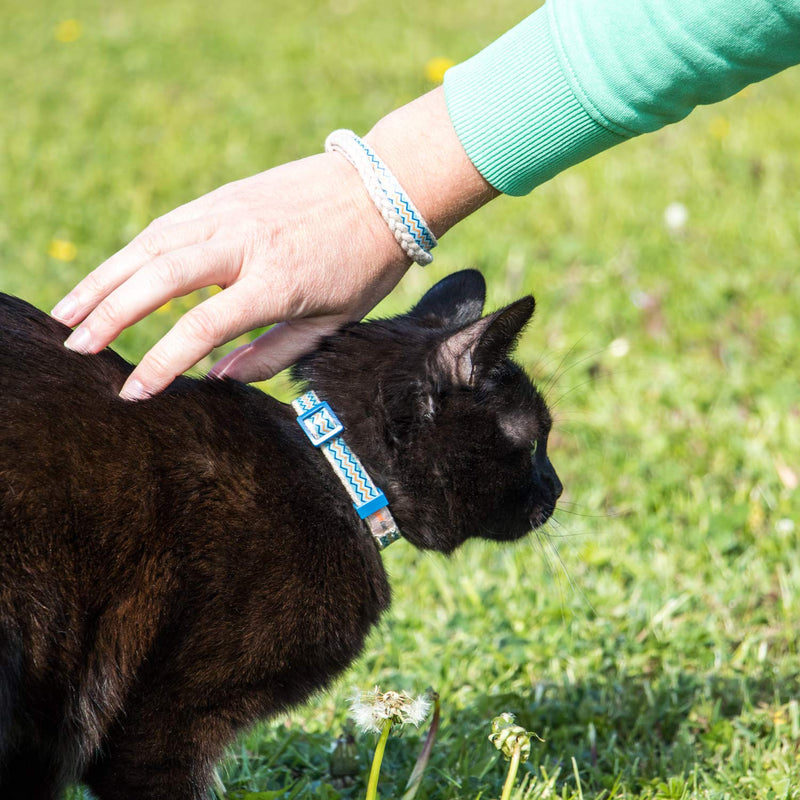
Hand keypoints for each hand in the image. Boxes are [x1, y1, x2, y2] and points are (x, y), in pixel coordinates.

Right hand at [53, 153, 411, 398]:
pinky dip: (132, 252)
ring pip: (150, 245)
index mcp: (275, 282)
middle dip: (108, 315)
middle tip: (74, 349)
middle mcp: (244, 243)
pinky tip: (111, 274)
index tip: (133, 392)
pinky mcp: (225, 196)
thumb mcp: (332, 322)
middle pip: (158, 278)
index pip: (201, 327)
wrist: (383, 188)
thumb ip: (274, 355)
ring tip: (68, 312)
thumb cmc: (365, 263)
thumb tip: (219, 378)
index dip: (161, 363)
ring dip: (103, 278)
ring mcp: (230, 212)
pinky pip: (167, 225)